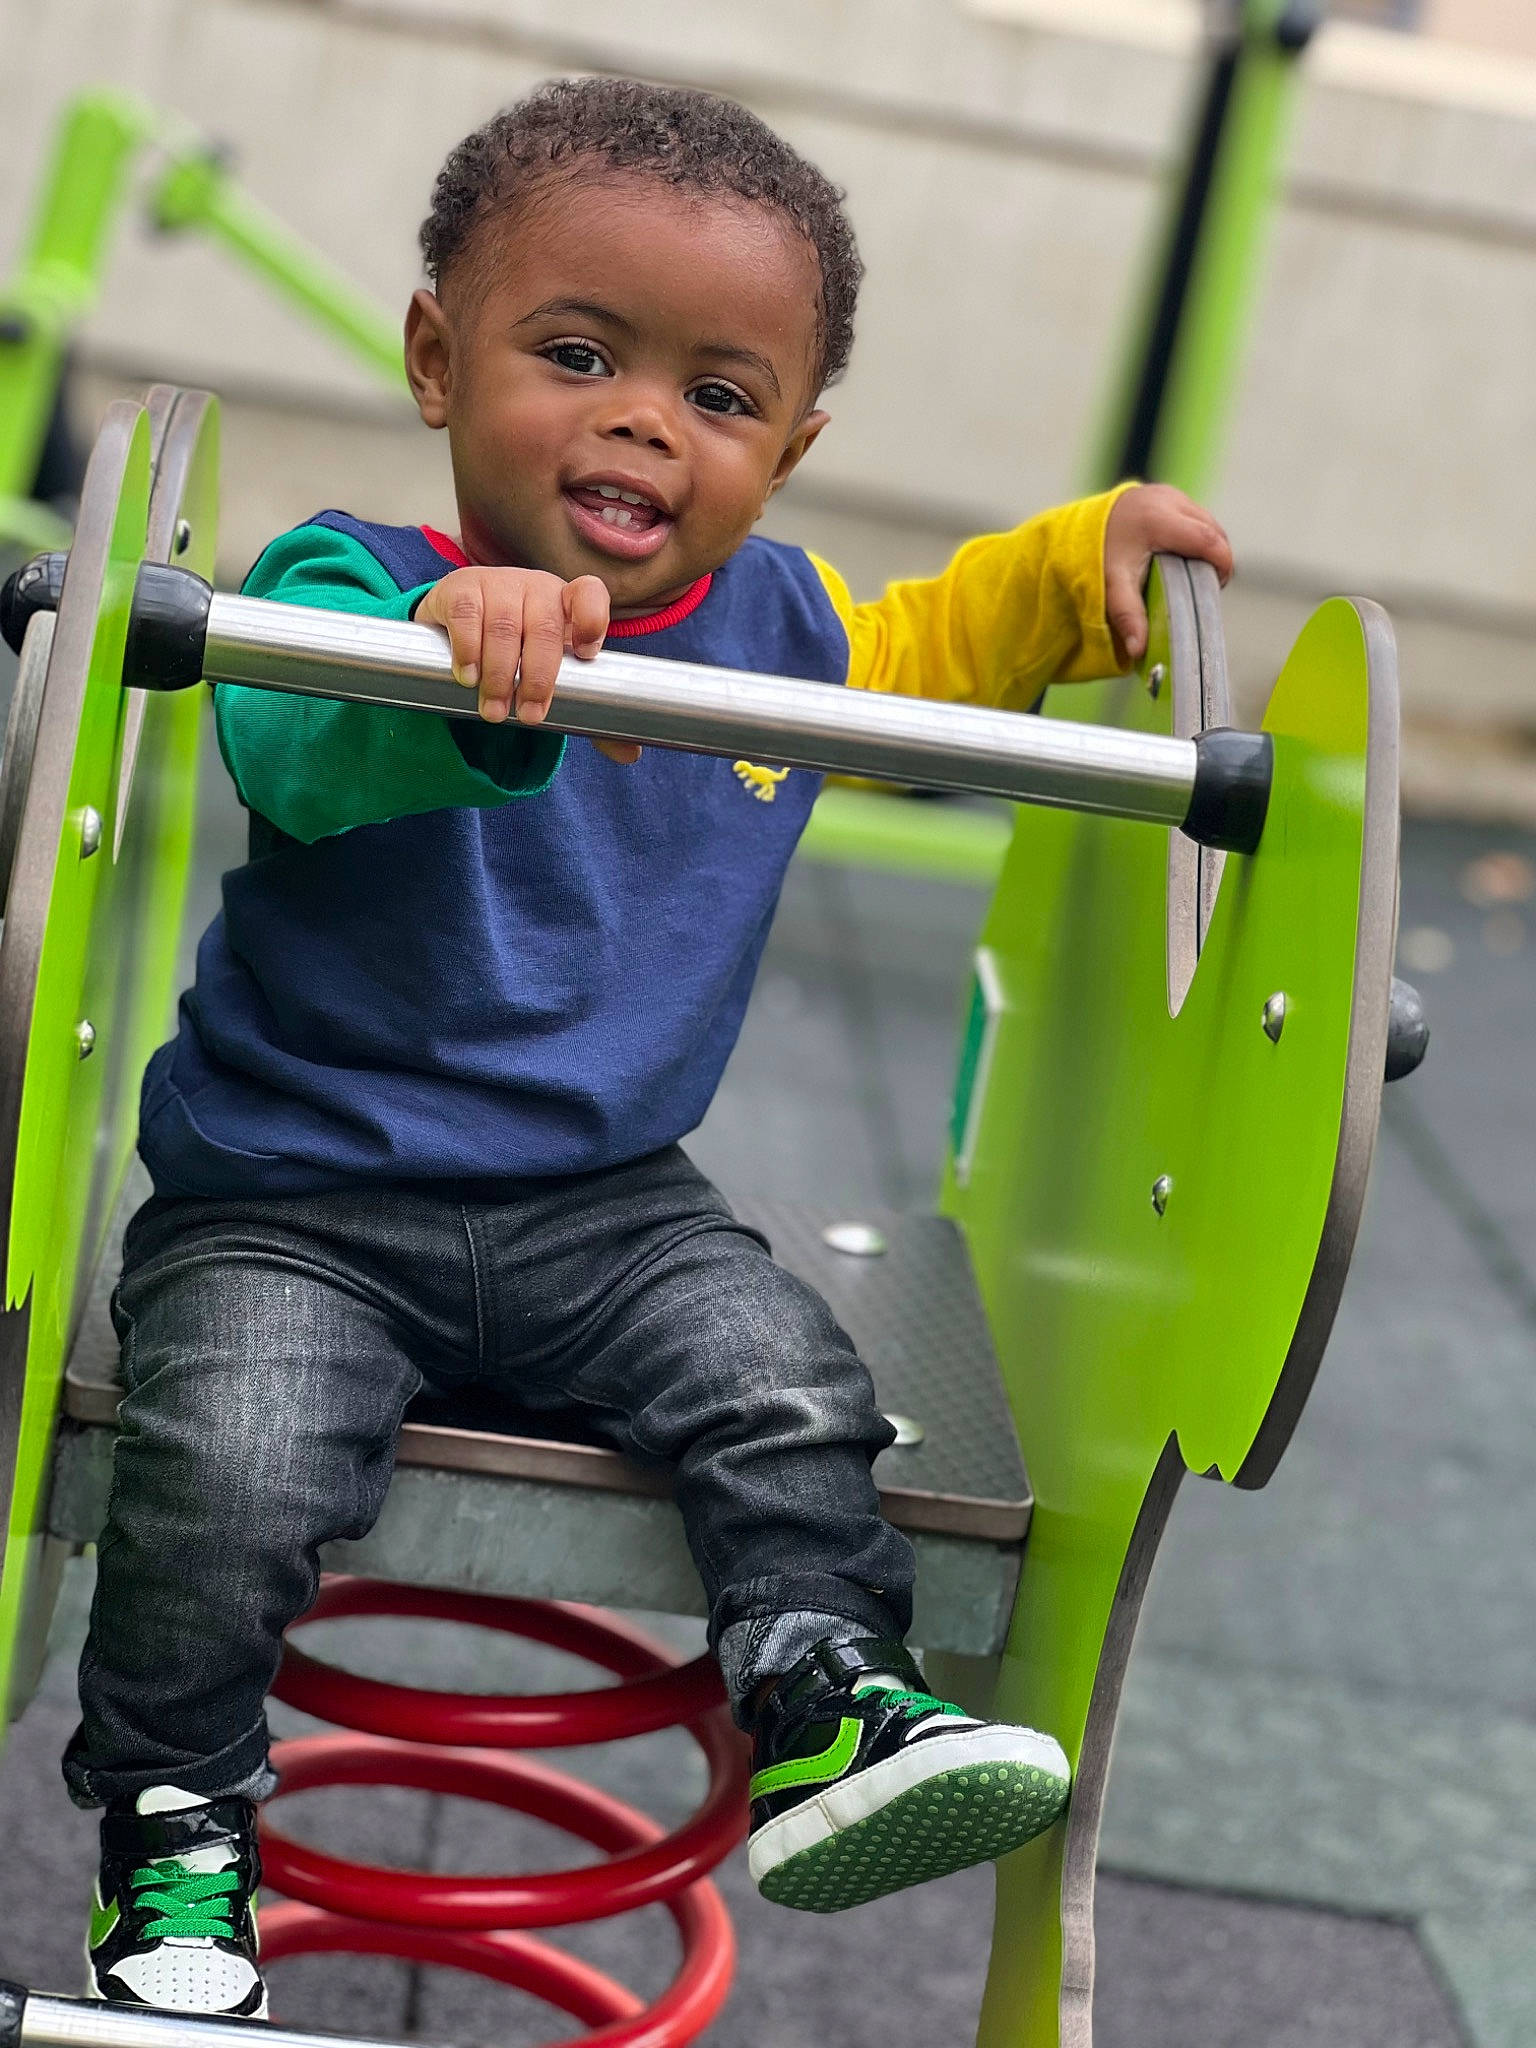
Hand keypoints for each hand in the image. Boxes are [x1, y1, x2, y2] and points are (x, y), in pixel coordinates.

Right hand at [415, 567, 640, 764]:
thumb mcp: (551, 671)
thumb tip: (629, 754)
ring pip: (504, 627)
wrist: (461, 618)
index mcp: (567, 603)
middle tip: (528, 717)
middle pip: (544, 628)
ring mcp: (498, 584)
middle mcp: (536, 588)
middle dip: (538, 679)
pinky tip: (468, 677)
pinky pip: (467, 617)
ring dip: (499, 676)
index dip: (593, 621)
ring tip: (494, 711)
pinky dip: (469, 651)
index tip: (587, 655)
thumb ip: (587, 708)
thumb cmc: (520, 648)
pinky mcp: (461, 588)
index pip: (589, 594)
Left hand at [1104, 485, 1233, 664]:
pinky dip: (1197, 536)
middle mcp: (1167, 500)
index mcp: (1158, 520)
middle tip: (1204, 586)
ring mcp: (1169, 493)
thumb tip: (1138, 650)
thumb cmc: (1097, 556)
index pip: (1209, 540)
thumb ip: (1128, 615)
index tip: (1217, 587)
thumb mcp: (1112, 587)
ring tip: (1193, 573)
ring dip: (1209, 547)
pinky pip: (1195, 516)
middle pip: (1214, 530)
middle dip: (1217, 558)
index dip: (1223, 564)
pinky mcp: (1167, 494)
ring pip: (1208, 521)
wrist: (1079, 526)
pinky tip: (1183, 556)